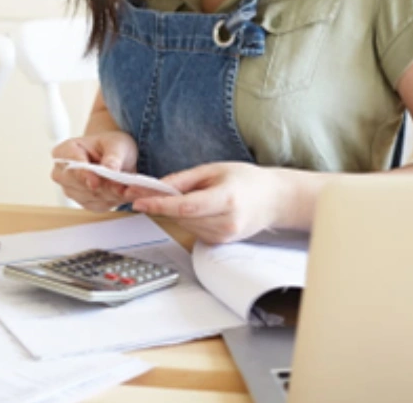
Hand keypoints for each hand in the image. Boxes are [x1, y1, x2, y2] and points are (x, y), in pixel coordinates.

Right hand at [50, 131, 138, 211]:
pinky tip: (126, 193)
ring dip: (113, 195)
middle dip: (105, 187)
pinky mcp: (85, 202)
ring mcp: (72, 190)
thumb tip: (110, 169)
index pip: (70, 166)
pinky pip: (99, 205)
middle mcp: (63, 173)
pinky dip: (115, 201)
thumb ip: (113, 157)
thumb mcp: (116, 144)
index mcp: (65, 151)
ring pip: (92, 198)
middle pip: (81, 185)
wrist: (115, 155)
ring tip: (131, 189)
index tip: (95, 182)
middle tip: (125, 187)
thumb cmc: (111, 145)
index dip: (83, 175)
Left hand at [126, 162, 285, 243]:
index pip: (186, 207)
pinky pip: (193, 229)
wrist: (272, 200)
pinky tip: (195, 207)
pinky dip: (186, 218)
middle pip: (181, 216)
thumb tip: (158, 186)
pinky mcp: (219, 242)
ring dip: (173, 212)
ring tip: (176, 195)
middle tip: (140, 191)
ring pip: (184, 224)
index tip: (139, 201)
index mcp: (227, 200)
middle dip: (160, 204)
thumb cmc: (246, 180)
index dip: (160, 204)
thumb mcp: (215, 169)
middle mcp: (226, 222)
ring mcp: (223, 236)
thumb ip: (185, 179)